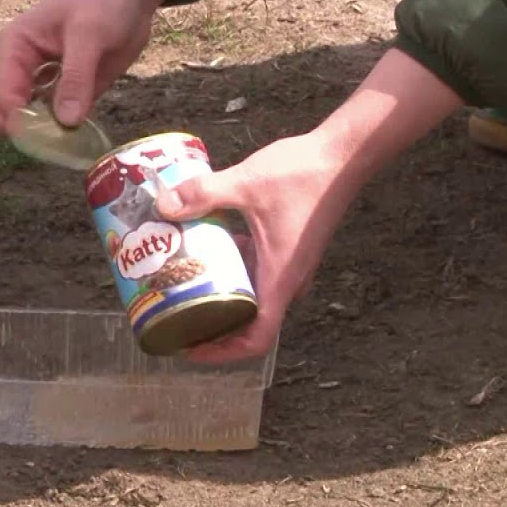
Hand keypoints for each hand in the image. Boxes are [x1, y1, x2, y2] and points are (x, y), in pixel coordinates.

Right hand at [0, 0, 199, 131]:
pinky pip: (63, 117)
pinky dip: (68, 129)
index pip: (7, 93)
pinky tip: (79, 139)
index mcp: (16, 46)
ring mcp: (47, 80)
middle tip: (56, 149)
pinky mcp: (70, 89)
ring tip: (67, 148)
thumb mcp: (89, 35)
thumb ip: (76, 77)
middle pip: (16, 111)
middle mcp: (25, 67)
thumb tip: (66, 122)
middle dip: (32, 132)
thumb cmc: (103, 1)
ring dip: (50, 135)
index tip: (40, 142)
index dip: (18, 121)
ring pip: (38, 118)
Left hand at [155, 134, 358, 363]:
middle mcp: (288, 279)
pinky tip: (206, 244)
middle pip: (248, 321)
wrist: (344, 155)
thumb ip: (204, 193)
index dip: (222, 352)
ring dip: (219, 292)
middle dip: (211, 323)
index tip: (190, 349)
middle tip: (172, 313)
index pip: (257, 338)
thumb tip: (162, 205)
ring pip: (251, 293)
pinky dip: (231, 265)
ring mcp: (290, 264)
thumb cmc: (305, 174)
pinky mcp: (289, 247)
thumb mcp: (247, 183)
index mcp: (280, 279)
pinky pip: (256, 269)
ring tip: (180, 282)